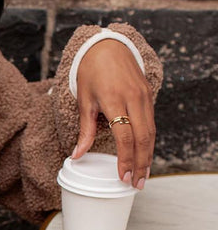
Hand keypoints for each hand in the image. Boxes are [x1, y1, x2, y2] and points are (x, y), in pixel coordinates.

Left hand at [72, 39, 155, 189]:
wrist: (108, 46)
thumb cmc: (91, 72)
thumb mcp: (83, 100)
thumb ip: (84, 130)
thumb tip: (77, 155)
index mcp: (114, 100)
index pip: (125, 137)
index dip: (125, 160)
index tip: (122, 177)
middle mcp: (133, 99)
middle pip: (143, 138)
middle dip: (140, 164)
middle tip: (137, 184)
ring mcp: (144, 97)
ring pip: (151, 132)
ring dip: (148, 156)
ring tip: (143, 176)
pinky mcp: (149, 96)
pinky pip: (152, 123)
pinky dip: (149, 142)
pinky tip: (145, 156)